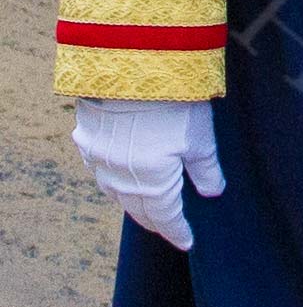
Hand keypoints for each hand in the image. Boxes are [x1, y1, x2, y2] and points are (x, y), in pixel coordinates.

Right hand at [71, 99, 224, 250]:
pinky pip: (98, 169)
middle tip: (169, 226)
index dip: (178, 231)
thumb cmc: (174, 101)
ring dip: (132, 200)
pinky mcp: (85, 139)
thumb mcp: (200, 136)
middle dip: (155, 220)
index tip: (187, 242)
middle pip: (138, 209)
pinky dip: (113, 176)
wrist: (132, 64)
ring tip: (147, 202)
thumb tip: (213, 192)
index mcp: (151, 183)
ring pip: (115, 192)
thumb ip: (206, 169)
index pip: (165, 218)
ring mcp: (98, 160)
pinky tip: (121, 172)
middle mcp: (120, 179)